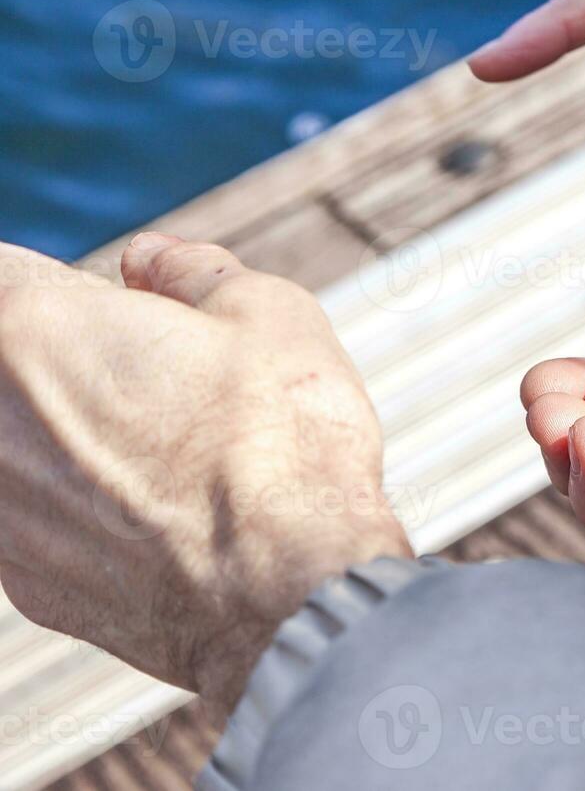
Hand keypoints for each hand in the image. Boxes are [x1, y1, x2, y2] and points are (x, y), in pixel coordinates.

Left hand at [0, 235, 410, 720]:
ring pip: (16, 444)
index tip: (114, 302)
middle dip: (60, 362)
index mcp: (28, 324)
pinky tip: (154, 512)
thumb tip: (153, 262)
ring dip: (62, 434)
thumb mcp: (267, 311)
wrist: (290, 587)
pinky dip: (77, 504)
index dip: (65, 283)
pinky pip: (32, 516)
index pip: (0, 271)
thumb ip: (191, 270)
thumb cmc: (281, 443)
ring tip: (158, 449)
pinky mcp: (21, 578)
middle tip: (146, 377)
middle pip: (4, 366)